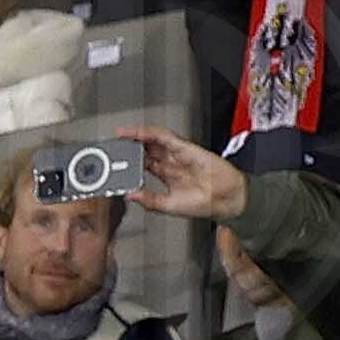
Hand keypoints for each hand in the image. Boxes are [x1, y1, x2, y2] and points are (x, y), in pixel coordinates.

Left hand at [111, 119, 247, 223]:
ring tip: (122, 134)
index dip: (129, 163)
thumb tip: (130, 196)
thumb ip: (149, 200)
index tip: (114, 163)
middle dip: (130, 147)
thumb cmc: (203, 203)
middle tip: (114, 145)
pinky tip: (138, 133)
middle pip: (147, 150)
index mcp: (167, 175)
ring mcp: (178, 154)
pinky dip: (151, 134)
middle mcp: (171, 162)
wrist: (225, 199)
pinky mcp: (185, 148)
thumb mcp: (168, 206)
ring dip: (137, 136)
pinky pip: (166, 137)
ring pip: (154, 141)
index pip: (144, 165)